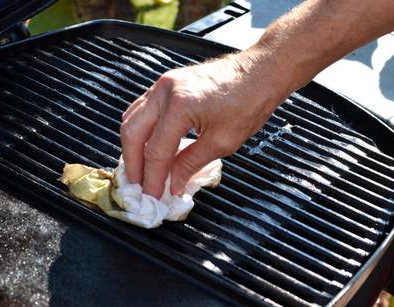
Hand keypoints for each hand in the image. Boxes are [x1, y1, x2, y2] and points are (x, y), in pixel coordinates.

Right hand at [120, 49, 293, 198]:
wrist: (260, 72)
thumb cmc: (249, 101)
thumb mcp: (223, 141)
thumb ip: (191, 164)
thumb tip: (173, 184)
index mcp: (180, 106)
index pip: (156, 151)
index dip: (152, 178)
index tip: (152, 196)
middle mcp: (166, 91)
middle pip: (132, 132)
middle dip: (133, 163)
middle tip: (138, 186)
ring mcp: (164, 84)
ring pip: (132, 118)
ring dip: (133, 146)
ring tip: (141, 169)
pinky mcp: (168, 83)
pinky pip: (143, 109)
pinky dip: (142, 130)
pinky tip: (148, 146)